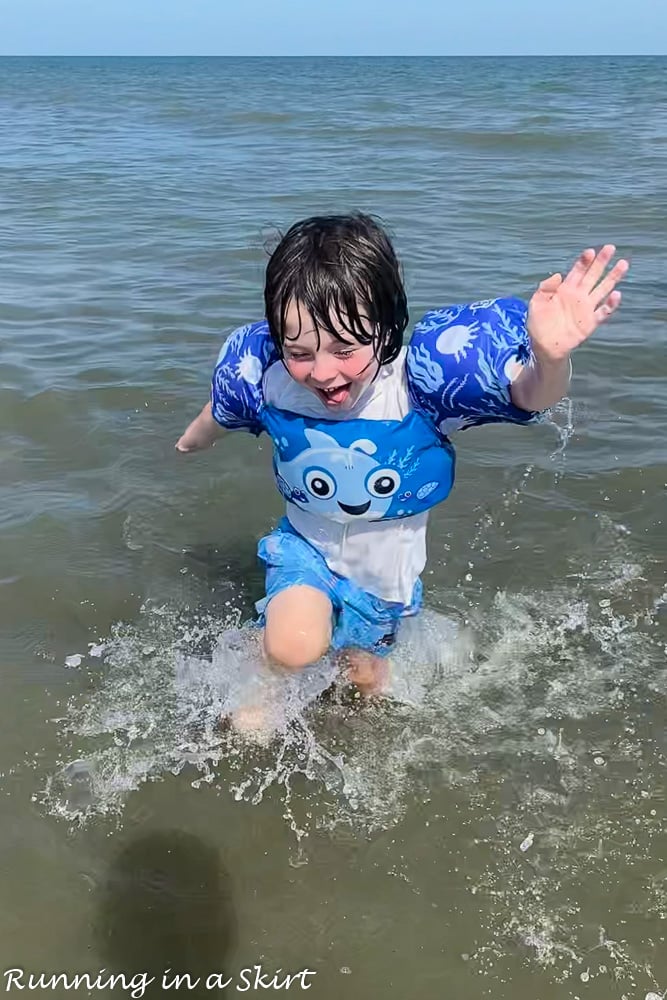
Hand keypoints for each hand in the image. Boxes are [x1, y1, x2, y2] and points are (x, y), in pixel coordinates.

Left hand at [527, 245, 628, 362]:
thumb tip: (558, 275)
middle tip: (610, 248)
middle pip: (593, 275)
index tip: (590, 252)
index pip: (577, 271)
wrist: (544, 347)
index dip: (584, 261)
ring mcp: (586, 308)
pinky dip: (610, 304)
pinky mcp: (591, 322)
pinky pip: (603, 311)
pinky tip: (616, 294)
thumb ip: (545, 289)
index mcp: (565, 289)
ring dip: (613, 277)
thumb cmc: (538, 324)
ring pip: (603, 289)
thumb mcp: (535, 304)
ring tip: (623, 264)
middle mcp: (579, 295)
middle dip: (601, 262)